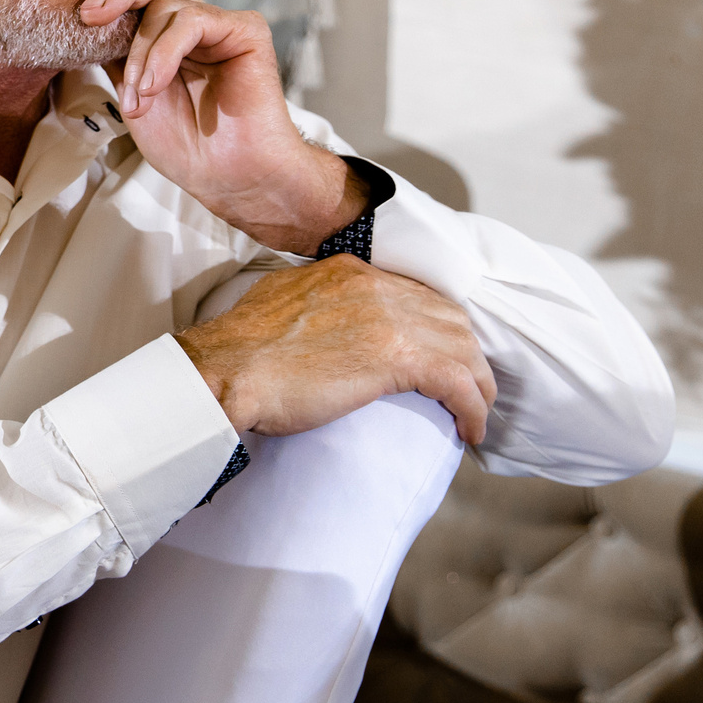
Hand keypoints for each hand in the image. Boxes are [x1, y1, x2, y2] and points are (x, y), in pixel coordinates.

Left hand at [112, 0, 361, 254]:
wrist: (228, 177)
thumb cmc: (183, 142)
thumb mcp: (130, 89)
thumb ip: (113, 49)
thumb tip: (82, 13)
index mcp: (165, 31)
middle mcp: (192, 21)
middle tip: (88, 14)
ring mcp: (219, 23)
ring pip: (164, 4)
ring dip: (140, 53)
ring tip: (138, 96)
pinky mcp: (245, 29)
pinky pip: (191, 21)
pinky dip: (163, 54)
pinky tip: (154, 86)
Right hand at [175, 257, 495, 443]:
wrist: (225, 370)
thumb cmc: (239, 351)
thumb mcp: (279, 303)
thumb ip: (313, 305)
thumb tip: (323, 328)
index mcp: (348, 273)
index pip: (416, 295)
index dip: (436, 329)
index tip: (439, 358)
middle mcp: (375, 286)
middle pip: (449, 318)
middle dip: (466, 355)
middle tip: (465, 389)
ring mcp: (389, 318)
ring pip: (464, 348)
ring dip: (477, 384)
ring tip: (474, 414)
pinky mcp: (397, 356)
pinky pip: (458, 382)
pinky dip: (472, 407)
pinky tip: (470, 429)